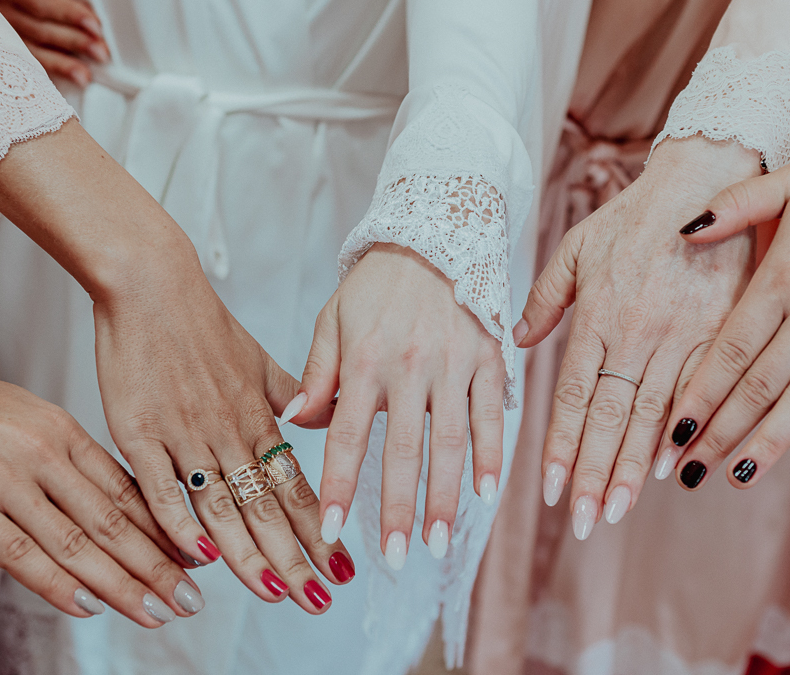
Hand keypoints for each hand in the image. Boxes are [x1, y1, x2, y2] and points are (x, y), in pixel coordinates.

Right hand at [0, 0, 108, 86]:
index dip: (68, 15)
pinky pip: (35, 64)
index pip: (38, 2)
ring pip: (36, 50)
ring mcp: (5, 30)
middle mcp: (1, 7)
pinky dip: (60, 71)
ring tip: (94, 69)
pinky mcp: (13, 48)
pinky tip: (82, 79)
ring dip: (68, 61)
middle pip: (39, 29)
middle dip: (75, 40)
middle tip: (103, 51)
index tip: (96, 24)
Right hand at [0, 305, 200, 627]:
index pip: (126, 490)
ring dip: (121, 583)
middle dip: (158, 565)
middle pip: (113, 520)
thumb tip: (110, 501)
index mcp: (64, 433)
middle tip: (192, 598)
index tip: (196, 559)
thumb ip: (68, 460)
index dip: (164, 529)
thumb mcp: (29, 419)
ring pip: (76, 542)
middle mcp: (43, 455)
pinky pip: (19, 552)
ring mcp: (3, 480)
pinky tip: (89, 606)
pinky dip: (58, 583)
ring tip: (156, 611)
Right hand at [94, 261, 353, 613]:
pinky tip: (198, 556)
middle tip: (320, 600)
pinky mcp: (138, 431)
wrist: (151, 283)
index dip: (321, 529)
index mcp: (259, 418)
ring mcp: (185, 433)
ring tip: (276, 593)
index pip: (297, 486)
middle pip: (267, 507)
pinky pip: (160, 485)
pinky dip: (179, 521)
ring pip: (222, 505)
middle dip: (297, 559)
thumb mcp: (258, 360)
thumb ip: (289, 396)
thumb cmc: (202, 323)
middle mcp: (229, 431)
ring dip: (250, 555)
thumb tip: (314, 423)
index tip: (344, 568)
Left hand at [295, 244, 504, 565]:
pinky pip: (493, 415)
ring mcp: (454, 364)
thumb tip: (296, 425)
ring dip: (445, 497)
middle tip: (396, 557)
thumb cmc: (377, 282)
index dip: (341, 488)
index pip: (349, 437)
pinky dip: (493, 455)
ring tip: (438, 542)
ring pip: (451, 442)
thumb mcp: (333, 319)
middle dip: (399, 510)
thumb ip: (317, 373)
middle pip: (404, 451)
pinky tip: (487, 493)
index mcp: (366, 360)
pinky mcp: (489, 357)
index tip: (333, 532)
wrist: (436, 231)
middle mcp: (411, 367)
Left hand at [514, 137, 760, 538]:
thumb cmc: (633, 217)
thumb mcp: (577, 248)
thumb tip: (516, 341)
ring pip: (653, 415)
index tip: (551, 490)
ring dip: (635, 467)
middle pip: (610, 417)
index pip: (574, 395)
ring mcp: (683, 334)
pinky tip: (677, 468)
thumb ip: (547, 297)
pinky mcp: (723, 331)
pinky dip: (687, 431)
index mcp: (598, 314)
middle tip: (583, 523)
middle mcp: (637, 332)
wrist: (705, 179)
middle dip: (595, 474)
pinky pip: (703, 391)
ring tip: (618, 511)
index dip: (563, 445)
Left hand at [665, 132, 789, 488]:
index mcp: (781, 278)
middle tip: (687, 473)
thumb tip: (681, 232)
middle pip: (758, 386)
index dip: (697, 397)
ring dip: (771, 444)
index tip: (669, 435)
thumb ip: (732, 207)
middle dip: (718, 433)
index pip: (727, 351)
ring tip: (737, 478)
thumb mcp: (787, 181)